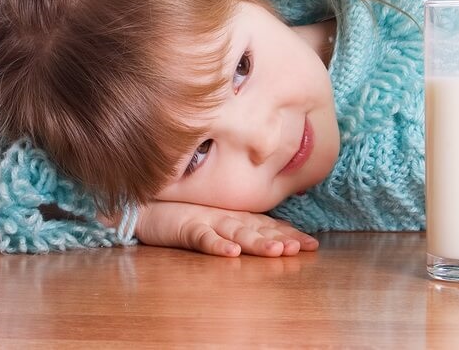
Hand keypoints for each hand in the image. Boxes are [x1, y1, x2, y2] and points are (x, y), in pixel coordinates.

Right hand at [132, 201, 318, 256]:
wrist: (146, 205)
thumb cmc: (184, 214)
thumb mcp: (217, 221)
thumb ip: (240, 227)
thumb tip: (272, 239)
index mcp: (236, 217)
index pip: (268, 226)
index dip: (290, 234)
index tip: (312, 245)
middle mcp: (227, 217)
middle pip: (259, 229)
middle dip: (281, 239)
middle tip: (301, 248)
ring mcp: (207, 220)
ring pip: (236, 232)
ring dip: (257, 242)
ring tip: (276, 251)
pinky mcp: (186, 227)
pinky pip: (203, 237)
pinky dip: (217, 245)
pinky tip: (231, 252)